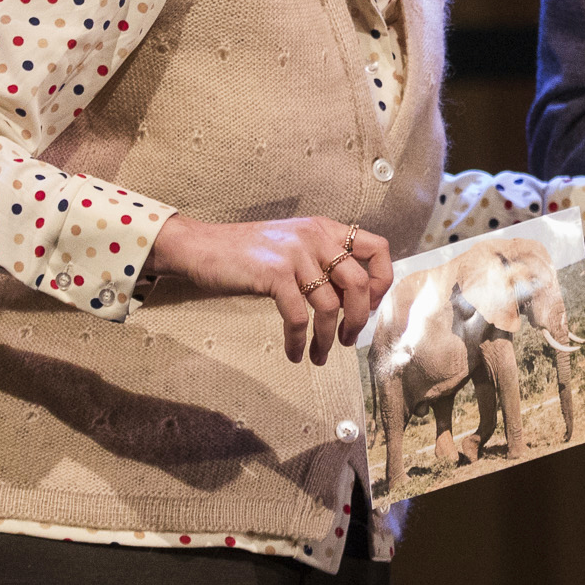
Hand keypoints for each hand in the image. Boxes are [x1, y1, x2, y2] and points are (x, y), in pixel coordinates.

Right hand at [145, 214, 395, 364]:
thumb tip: (352, 300)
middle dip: (359, 319)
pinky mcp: (274, 273)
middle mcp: (315, 236)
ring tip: (319, 356)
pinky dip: (299, 341)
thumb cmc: (247, 253)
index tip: (368, 307)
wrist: (202, 247)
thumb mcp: (293, 245)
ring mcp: (294, 254)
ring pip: (330, 306)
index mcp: (325, 228)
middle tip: (348, 340)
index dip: (382, 282)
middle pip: (360, 283)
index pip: (378, 248)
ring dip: (327, 339)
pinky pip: (298, 317)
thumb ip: (322, 263)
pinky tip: (295, 353)